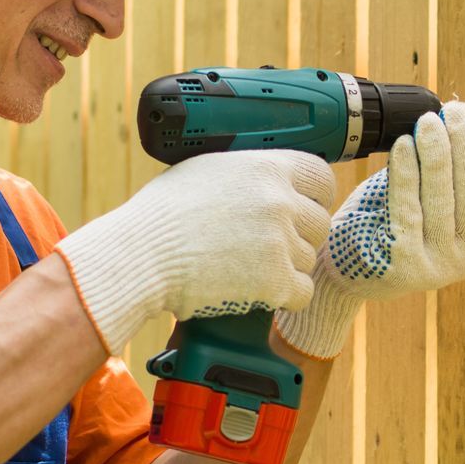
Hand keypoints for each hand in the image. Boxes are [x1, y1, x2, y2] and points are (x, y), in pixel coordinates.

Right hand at [55, 150, 336, 354]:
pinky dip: (283, 296)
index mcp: (266, 167)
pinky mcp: (276, 281)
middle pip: (319, 223)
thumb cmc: (160, 215)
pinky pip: (302, 293)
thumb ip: (243, 173)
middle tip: (268, 245)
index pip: (322, 177)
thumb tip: (259, 178)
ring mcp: (281, 242)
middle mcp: (280, 201)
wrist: (142, 255)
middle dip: (299, 236)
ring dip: (286, 266)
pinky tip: (257, 290)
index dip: (315, 196)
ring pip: (308, 259)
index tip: (305, 207)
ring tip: (248, 268)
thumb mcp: (205, 171)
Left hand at [274, 101, 464, 359]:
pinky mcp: (405, 266)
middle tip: (450, 111)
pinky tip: (403, 146)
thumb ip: (439, 171)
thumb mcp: (420, 201)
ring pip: (442, 198)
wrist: (343, 274)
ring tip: (426, 121)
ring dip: (436, 154)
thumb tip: (452, 117)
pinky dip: (407, 174)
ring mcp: (438, 266)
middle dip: (464, 145)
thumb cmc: (381, 228)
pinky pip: (408, 210)